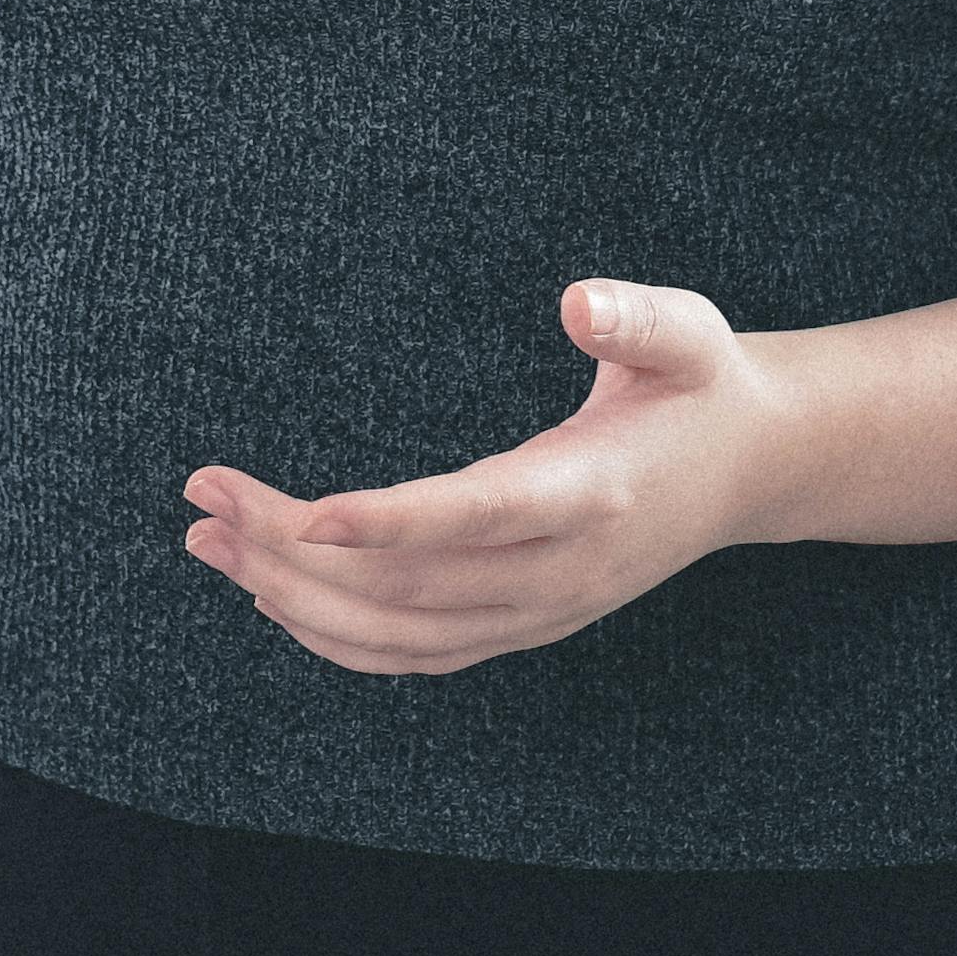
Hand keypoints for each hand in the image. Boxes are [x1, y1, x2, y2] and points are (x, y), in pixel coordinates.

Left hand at [176, 282, 790, 675]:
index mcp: (593, 496)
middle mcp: (562, 573)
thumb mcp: (689, 332)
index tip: (306, 515)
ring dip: (293, 596)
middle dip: (293, 549)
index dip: (392, 524)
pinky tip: (267, 593)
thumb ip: (638, 317)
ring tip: (207, 538)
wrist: (752, 469)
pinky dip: (337, 638)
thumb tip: (579, 300)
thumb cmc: (701, 384)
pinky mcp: (523, 626)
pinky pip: (419, 655)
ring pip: (401, 634)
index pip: (478, 519)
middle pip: (411, 586)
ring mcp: (541, 613)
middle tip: (204, 496)